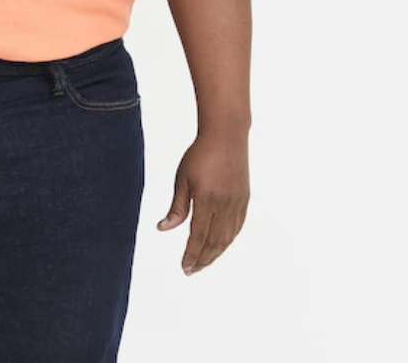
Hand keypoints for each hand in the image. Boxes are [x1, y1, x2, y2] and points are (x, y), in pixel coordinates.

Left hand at [156, 130, 248, 274]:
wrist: (226, 136)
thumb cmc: (200, 154)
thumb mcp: (182, 178)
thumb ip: (177, 207)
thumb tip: (163, 229)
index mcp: (207, 200)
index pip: (198, 236)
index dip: (191, 254)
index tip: (184, 267)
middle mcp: (225, 205)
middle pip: (214, 242)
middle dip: (202, 259)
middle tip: (191, 270)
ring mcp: (237, 203)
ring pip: (227, 238)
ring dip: (215, 253)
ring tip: (203, 262)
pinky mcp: (244, 199)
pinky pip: (237, 227)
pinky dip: (228, 240)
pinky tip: (219, 245)